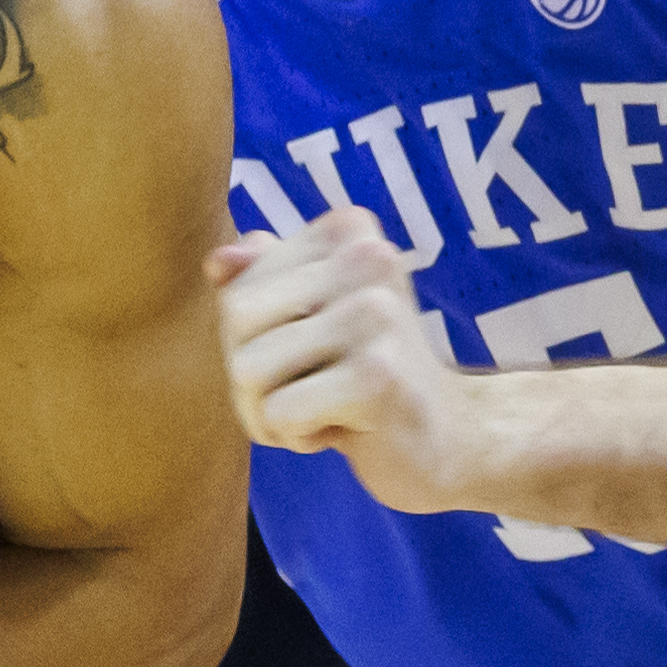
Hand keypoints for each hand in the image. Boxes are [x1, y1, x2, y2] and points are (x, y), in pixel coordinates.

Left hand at [209, 208, 489, 513]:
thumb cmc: (360, 373)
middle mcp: (369, 257)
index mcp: (349, 230)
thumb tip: (218, 260)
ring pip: (248, 369)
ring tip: (326, 409)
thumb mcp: (307, 316)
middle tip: (310, 390)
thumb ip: (260, 279)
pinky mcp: (379, 376)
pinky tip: (346, 428)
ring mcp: (377, 314)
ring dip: (270, 411)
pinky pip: (280, 412)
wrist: (447, 436)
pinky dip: (297, 435)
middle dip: (252, 377)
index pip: (235, 286)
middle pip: (235, 320)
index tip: (306, 352)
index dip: (249, 338)